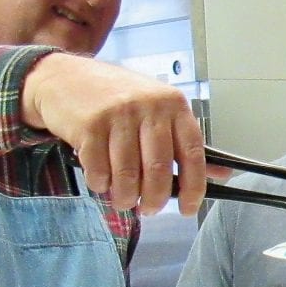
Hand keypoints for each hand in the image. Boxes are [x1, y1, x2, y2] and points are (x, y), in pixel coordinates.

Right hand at [20, 53, 208, 214]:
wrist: (63, 77)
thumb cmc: (115, 98)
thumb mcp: (156, 111)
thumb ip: (185, 144)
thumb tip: (222, 175)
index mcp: (173, 105)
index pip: (192, 153)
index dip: (194, 188)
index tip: (188, 208)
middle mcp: (148, 107)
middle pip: (158, 170)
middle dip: (154, 200)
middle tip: (148, 209)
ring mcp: (118, 115)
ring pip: (127, 176)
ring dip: (125, 198)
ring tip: (123, 200)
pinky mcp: (89, 124)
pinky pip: (99, 171)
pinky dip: (100, 185)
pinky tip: (101, 180)